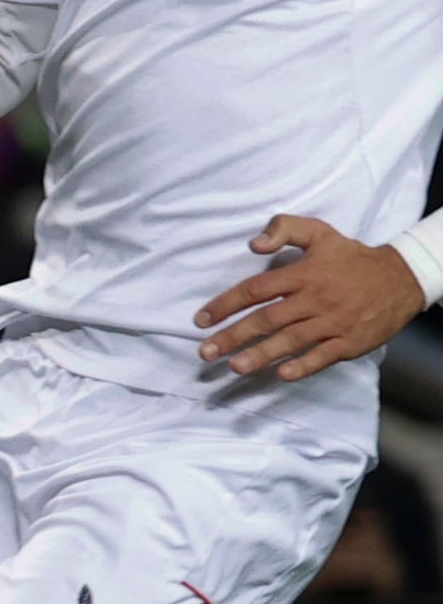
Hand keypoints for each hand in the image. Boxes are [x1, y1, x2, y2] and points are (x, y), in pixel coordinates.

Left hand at [193, 216, 430, 383]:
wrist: (402, 278)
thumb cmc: (352, 257)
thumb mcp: (320, 233)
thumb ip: (284, 228)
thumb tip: (254, 244)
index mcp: (303, 274)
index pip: (255, 290)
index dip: (225, 304)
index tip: (201, 319)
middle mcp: (315, 299)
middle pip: (267, 319)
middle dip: (233, 336)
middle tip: (206, 352)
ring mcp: (333, 322)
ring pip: (291, 340)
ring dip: (260, 355)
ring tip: (234, 366)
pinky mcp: (350, 341)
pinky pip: (322, 356)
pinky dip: (302, 366)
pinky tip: (280, 375)